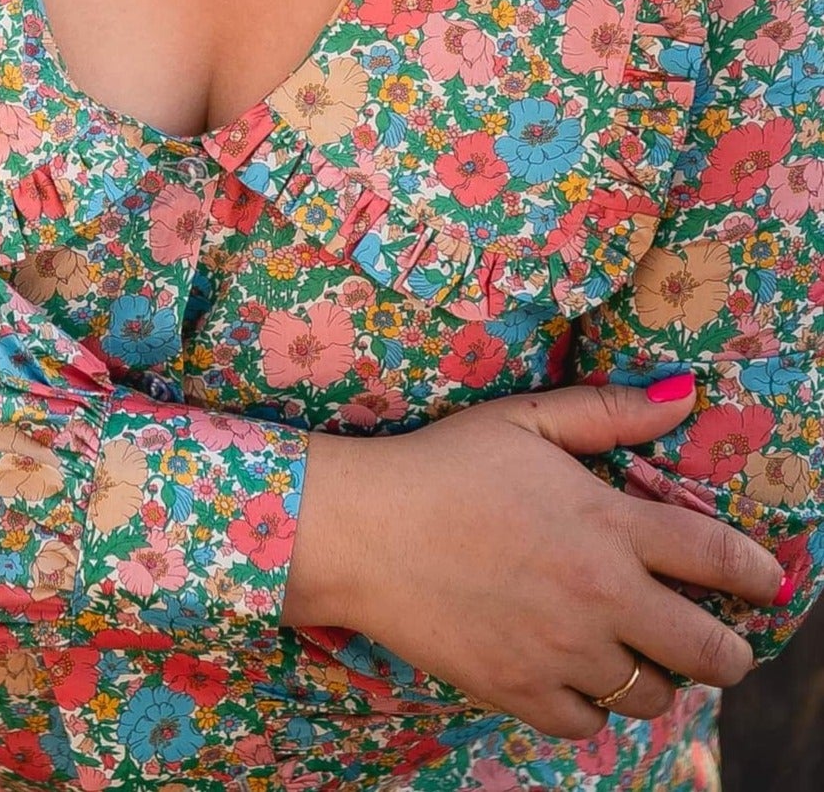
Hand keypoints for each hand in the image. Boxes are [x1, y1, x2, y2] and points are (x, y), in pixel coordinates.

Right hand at [283, 377, 787, 738]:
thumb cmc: (437, 464)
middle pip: (712, 653)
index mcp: (607, 525)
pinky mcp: (521, 690)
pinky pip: (590, 723)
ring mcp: (562, 652)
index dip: (756, 573)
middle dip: (726, 650)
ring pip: (653, 696)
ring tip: (628, 651)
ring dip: (653, 675)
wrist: (357, 528)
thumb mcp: (519, 420)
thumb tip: (684, 397)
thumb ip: (606, 410)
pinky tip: (571, 672)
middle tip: (708, 637)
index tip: (764, 579)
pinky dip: (590, 705)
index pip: (720, 559)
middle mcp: (600, 597)